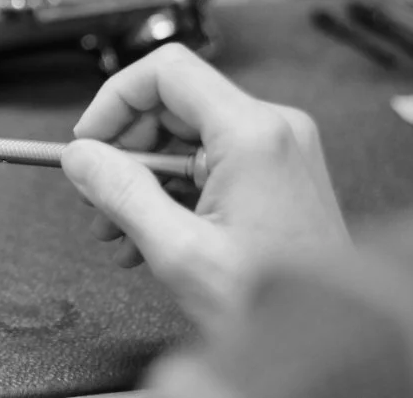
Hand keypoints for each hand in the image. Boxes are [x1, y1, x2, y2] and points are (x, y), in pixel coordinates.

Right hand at [61, 43, 350, 335]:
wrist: (331, 340)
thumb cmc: (275, 305)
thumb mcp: (178, 250)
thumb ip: (121, 194)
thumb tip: (81, 156)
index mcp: (252, 134)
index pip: (166, 71)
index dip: (115, 99)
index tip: (89, 140)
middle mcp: (273, 129)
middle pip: (173, 104)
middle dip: (126, 149)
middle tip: (97, 193)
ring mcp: (279, 150)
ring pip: (186, 138)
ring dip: (144, 180)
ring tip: (117, 230)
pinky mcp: (278, 174)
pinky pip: (209, 164)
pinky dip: (173, 193)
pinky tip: (149, 238)